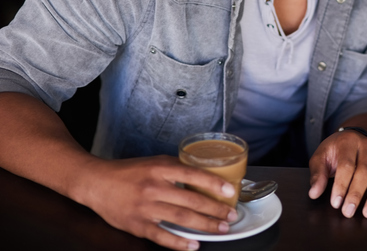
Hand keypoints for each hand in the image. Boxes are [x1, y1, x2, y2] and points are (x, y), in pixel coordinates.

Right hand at [76, 155, 238, 249]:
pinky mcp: (137, 225)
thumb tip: (204, 178)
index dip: (214, 184)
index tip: (230, 191)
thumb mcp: (155, 162)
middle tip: (231, 215)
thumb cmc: (130, 172)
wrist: (97, 183)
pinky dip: (179, 242)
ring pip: (181, 218)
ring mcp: (145, 207)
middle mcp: (154, 187)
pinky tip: (193, 245)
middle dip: (215, 209)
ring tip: (220, 229)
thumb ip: (177, 169)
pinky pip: (162, 236)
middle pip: (191, 200)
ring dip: (204, 225)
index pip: (193, 174)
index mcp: (161, 168)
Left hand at [308, 129, 366, 218]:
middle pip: (364, 171)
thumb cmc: (334, 150)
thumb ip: (317, 174)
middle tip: (348, 211)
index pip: (346, 165)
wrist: (350, 138)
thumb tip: (314, 193)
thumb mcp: (320, 157)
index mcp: (347, 141)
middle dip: (356, 194)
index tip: (336, 203)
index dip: (341, 185)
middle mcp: (366, 145)